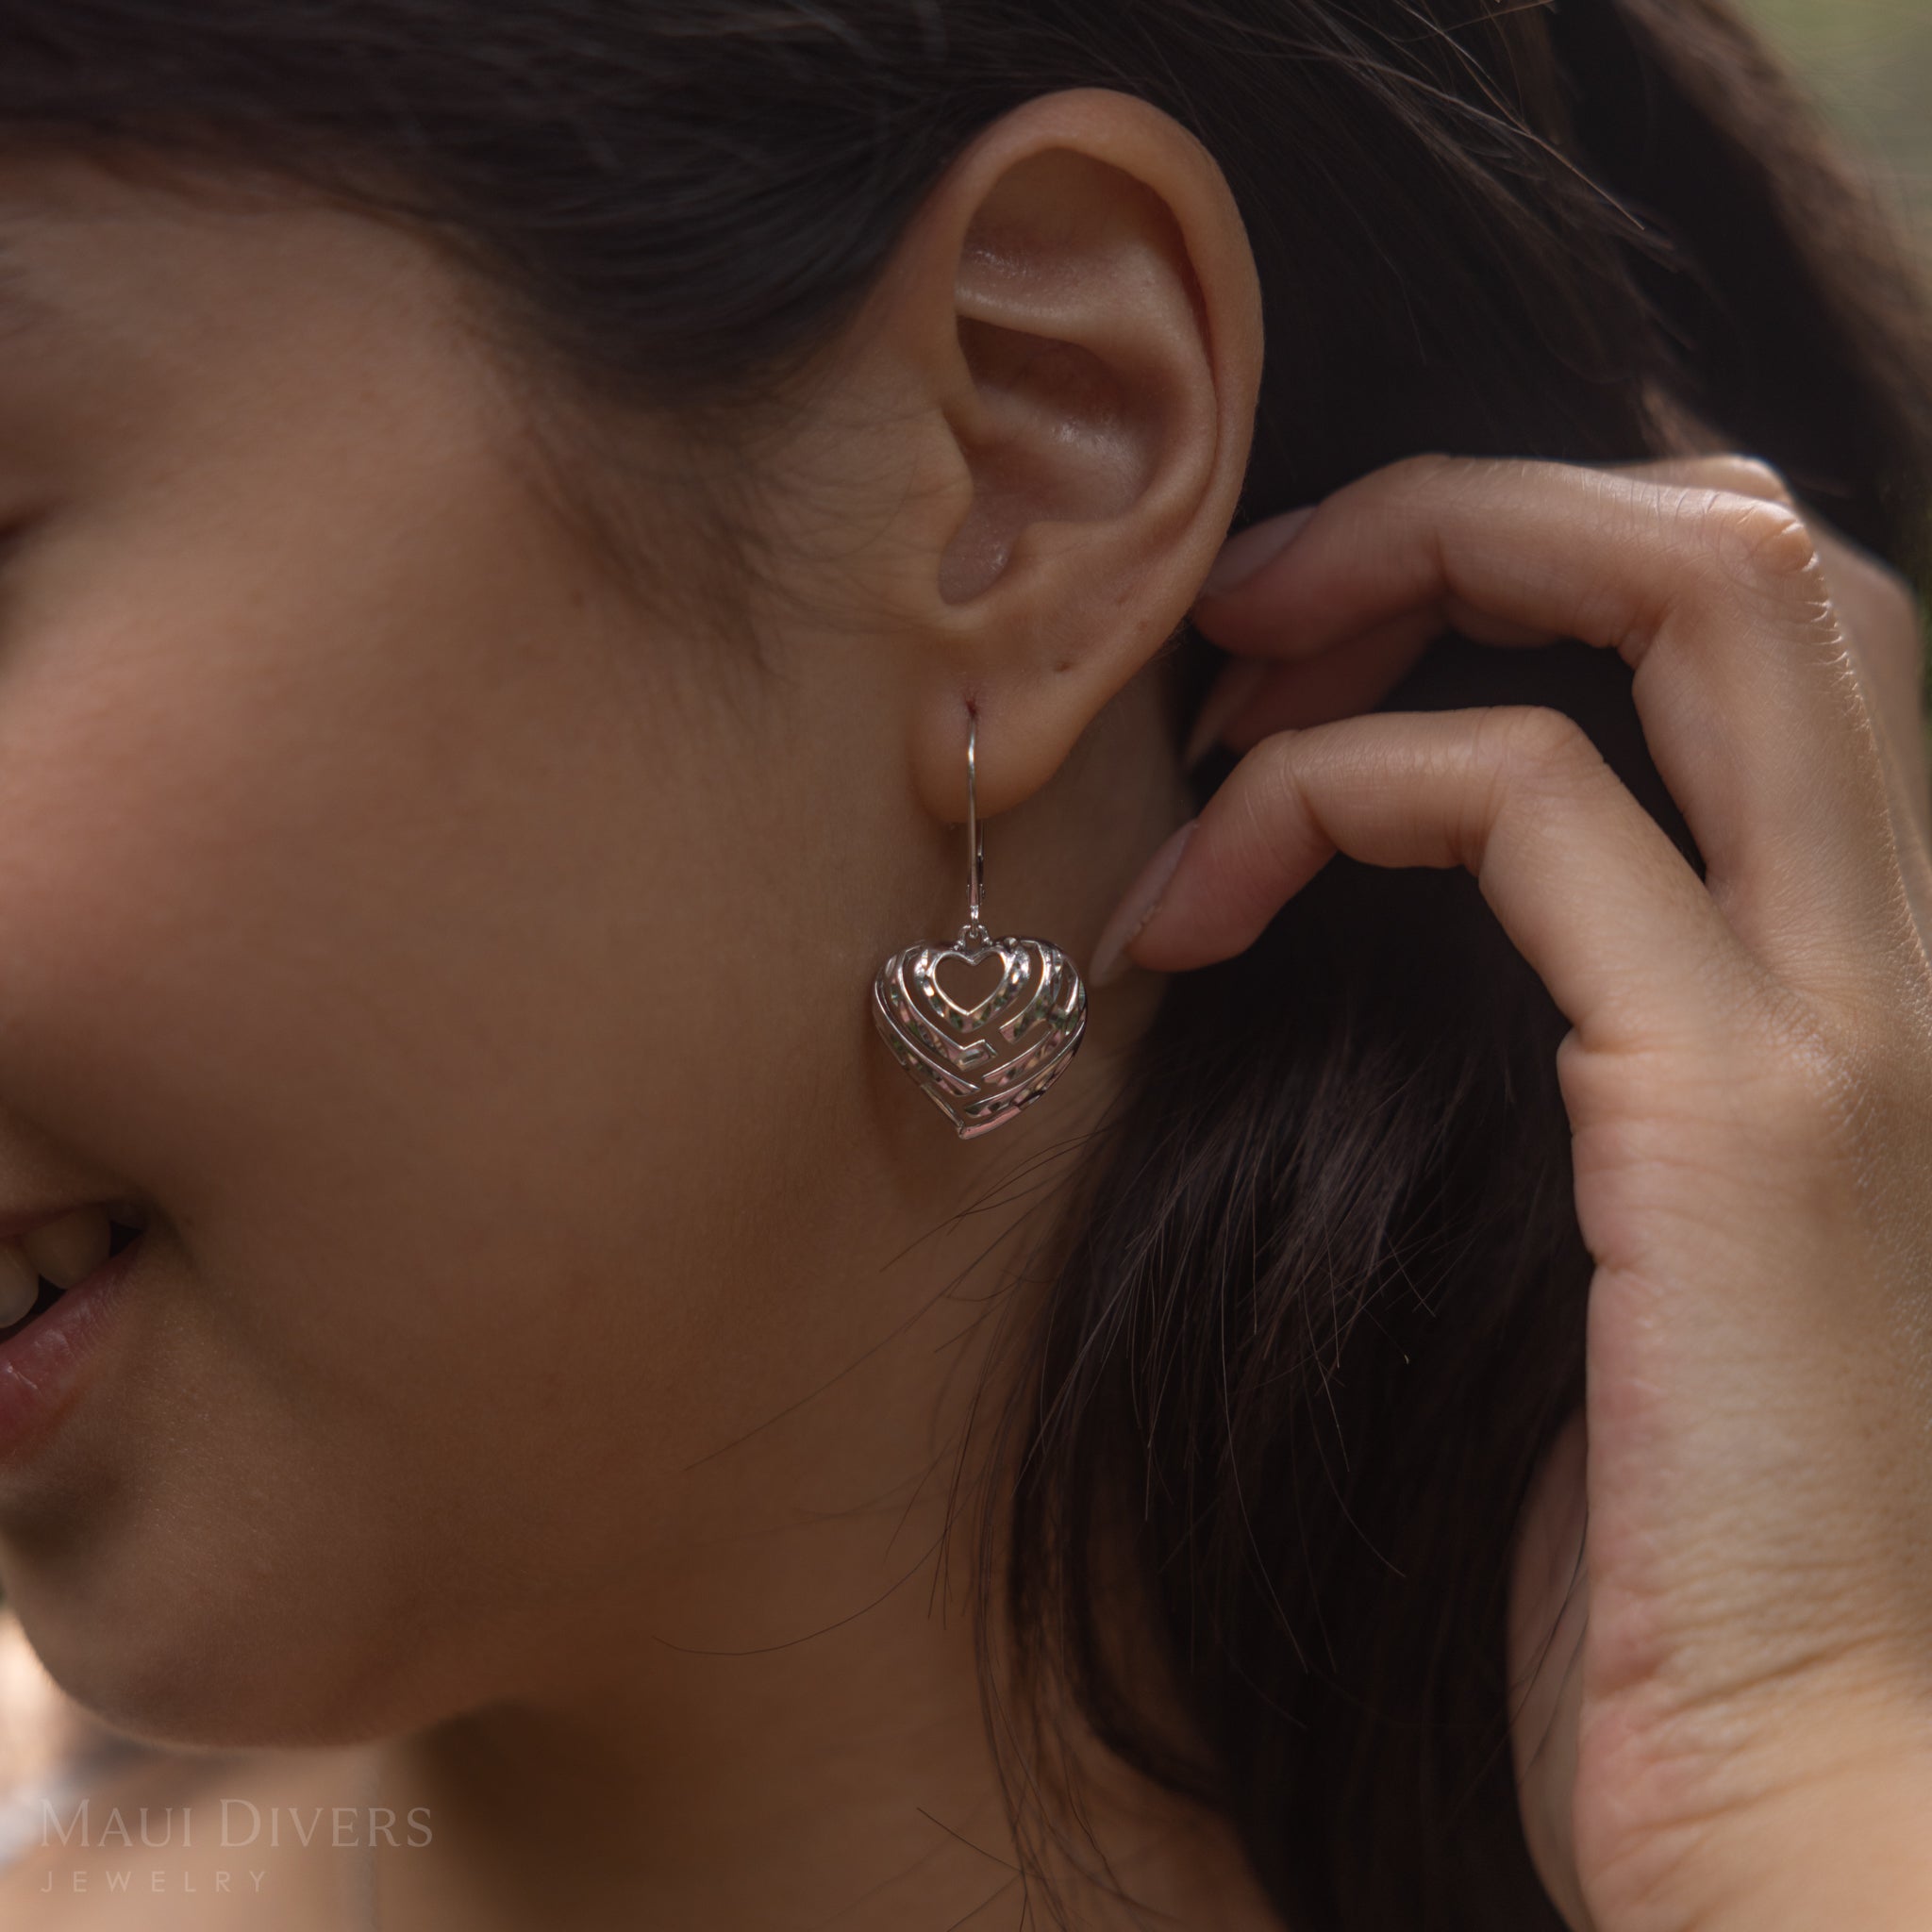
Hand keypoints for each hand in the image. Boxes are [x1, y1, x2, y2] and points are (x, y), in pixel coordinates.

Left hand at [1092, 454, 1931, 1931]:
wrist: (1821, 1785)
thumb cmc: (1679, 1532)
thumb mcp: (1611, 1217)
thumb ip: (1565, 1023)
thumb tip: (1384, 874)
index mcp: (1873, 959)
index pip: (1765, 623)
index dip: (1541, 551)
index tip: (1309, 653)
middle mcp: (1913, 939)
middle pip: (1752, 537)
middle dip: (1480, 503)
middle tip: (1255, 605)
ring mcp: (1858, 1006)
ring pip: (1707, 589)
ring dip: (1423, 568)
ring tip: (1226, 678)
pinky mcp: (1750, 1105)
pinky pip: (1526, 807)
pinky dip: (1330, 796)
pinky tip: (1191, 914)